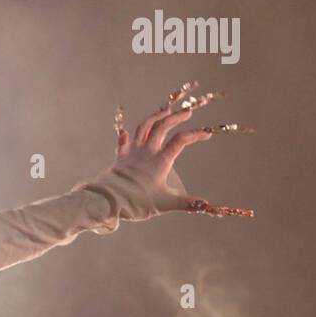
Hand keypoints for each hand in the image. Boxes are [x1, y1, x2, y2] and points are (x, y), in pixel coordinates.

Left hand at [111, 82, 253, 217]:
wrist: (108, 200)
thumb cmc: (137, 203)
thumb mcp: (165, 204)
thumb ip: (186, 203)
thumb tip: (206, 205)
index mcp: (160, 161)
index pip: (180, 141)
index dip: (195, 134)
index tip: (207, 133)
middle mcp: (146, 152)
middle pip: (162, 127)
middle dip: (176, 117)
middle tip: (188, 112)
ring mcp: (132, 152)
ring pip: (143, 128)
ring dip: (154, 118)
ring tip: (164, 111)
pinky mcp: (120, 158)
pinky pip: (122, 142)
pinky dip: (124, 136)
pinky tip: (124, 132)